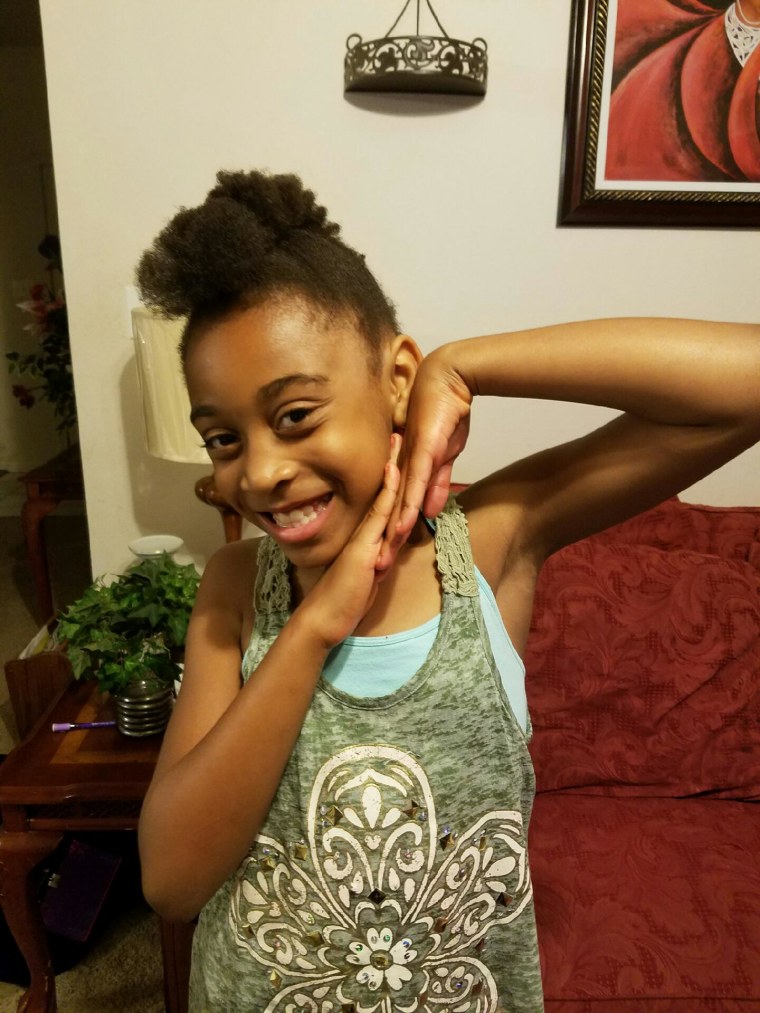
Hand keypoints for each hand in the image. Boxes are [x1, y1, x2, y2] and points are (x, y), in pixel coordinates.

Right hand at [296, 434, 401, 648]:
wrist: (324, 618)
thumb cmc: (343, 602)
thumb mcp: (365, 575)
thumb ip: (374, 561)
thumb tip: (383, 555)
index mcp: (367, 536)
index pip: (382, 500)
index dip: (389, 476)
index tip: (394, 452)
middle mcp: (365, 531)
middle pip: (383, 490)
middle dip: (391, 461)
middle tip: (396, 430)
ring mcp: (364, 536)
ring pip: (383, 495)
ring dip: (393, 467)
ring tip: (399, 437)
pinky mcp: (365, 547)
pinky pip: (380, 513)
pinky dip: (389, 491)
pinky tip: (394, 470)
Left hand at [379, 350, 471, 565]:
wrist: (448, 379)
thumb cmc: (445, 413)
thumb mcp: (444, 455)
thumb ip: (436, 482)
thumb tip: (431, 510)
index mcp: (406, 470)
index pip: (395, 509)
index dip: (388, 536)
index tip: (381, 561)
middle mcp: (401, 467)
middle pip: (389, 512)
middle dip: (382, 543)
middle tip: (372, 573)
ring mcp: (409, 459)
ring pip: (396, 504)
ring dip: (389, 534)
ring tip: (380, 560)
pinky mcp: (422, 450)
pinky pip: (412, 483)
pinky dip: (405, 506)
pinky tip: (399, 526)